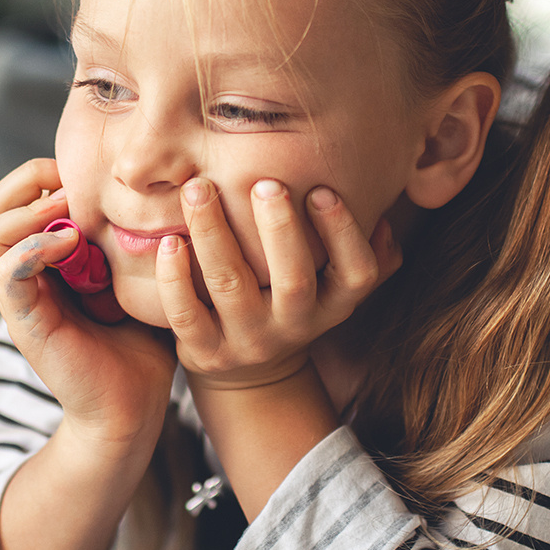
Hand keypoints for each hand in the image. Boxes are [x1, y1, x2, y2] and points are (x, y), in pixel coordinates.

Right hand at [0, 159, 175, 445]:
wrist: (132, 410)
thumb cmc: (140, 344)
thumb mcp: (136, 278)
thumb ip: (129, 239)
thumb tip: (154, 192)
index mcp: (45, 263)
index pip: (16, 199)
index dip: (42, 174)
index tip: (86, 174)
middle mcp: (24, 278)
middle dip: (25, 182)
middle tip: (68, 185)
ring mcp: (19, 301)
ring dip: (25, 212)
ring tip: (66, 212)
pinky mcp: (26, 323)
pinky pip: (6, 273)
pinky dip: (32, 248)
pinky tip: (70, 244)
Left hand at [159, 177, 399, 391]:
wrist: (248, 366)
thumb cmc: (291, 296)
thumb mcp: (334, 280)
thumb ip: (363, 246)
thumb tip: (380, 209)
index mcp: (334, 304)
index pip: (357, 274)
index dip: (343, 234)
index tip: (322, 190)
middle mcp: (295, 325)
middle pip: (294, 280)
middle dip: (280, 230)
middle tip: (265, 183)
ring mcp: (249, 340)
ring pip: (231, 286)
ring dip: (214, 234)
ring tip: (198, 190)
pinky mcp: (206, 351)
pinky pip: (186, 315)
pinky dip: (175, 277)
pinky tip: (169, 241)